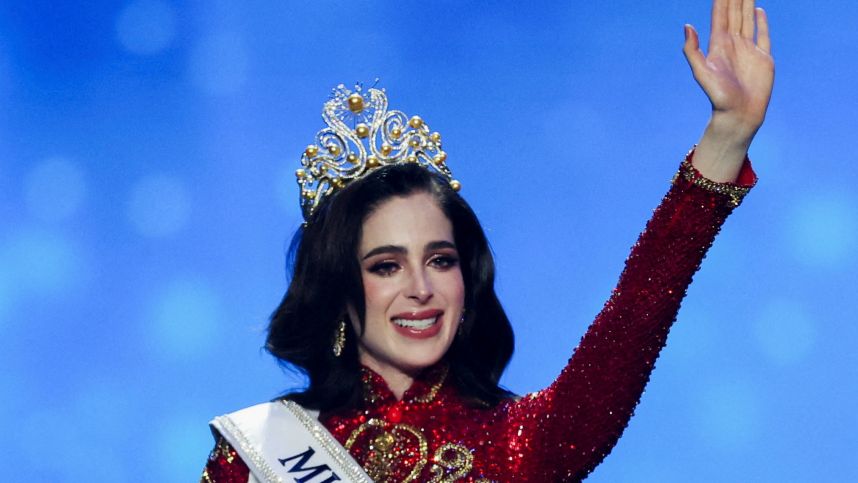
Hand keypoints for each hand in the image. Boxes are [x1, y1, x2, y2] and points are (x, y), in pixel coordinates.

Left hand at [684, 0, 774, 181]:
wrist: (739, 115)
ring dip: (747, 3)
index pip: (720, 15)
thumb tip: (687, 26)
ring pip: (748, 19)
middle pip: (734, 13)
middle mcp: (733, 44)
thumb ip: (692, 50)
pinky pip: (763, 34)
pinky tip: (759, 10)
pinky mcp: (763, 58)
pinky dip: (761, 21)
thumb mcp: (701, 73)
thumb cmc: (718, 97)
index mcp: (719, 45)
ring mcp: (749, 49)